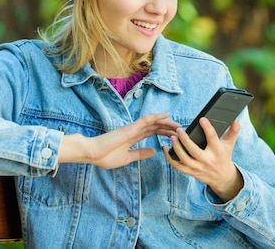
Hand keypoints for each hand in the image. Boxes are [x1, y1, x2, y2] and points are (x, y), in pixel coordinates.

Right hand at [59, 113, 179, 168]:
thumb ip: (140, 153)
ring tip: (178, 124)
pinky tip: (166, 116)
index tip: (176, 135)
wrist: (92, 153)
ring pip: (153, 122)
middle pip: (156, 126)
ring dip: (166, 122)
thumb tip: (154, 151)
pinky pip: (145, 120)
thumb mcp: (128, 157)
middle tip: (182, 129)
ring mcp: (133, 128)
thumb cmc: (106, 156)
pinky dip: (156, 117)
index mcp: (134, 138)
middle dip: (169, 127)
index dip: (165, 132)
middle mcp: (135, 131)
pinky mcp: (130, 128)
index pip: (153, 132)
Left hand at [164, 117, 243, 201]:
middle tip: (179, 130)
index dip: (207, 128)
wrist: (222, 178)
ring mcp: (198, 168)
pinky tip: (165, 148)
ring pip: (184, 160)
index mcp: (218, 151)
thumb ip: (233, 130)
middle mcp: (208, 160)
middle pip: (194, 151)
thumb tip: (236, 118)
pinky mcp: (191, 172)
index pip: (212, 138)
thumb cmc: (224, 156)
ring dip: (176, 148)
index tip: (201, 119)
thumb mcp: (230, 143)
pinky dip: (170, 158)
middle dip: (185, 140)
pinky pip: (178, 167)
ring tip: (172, 137)